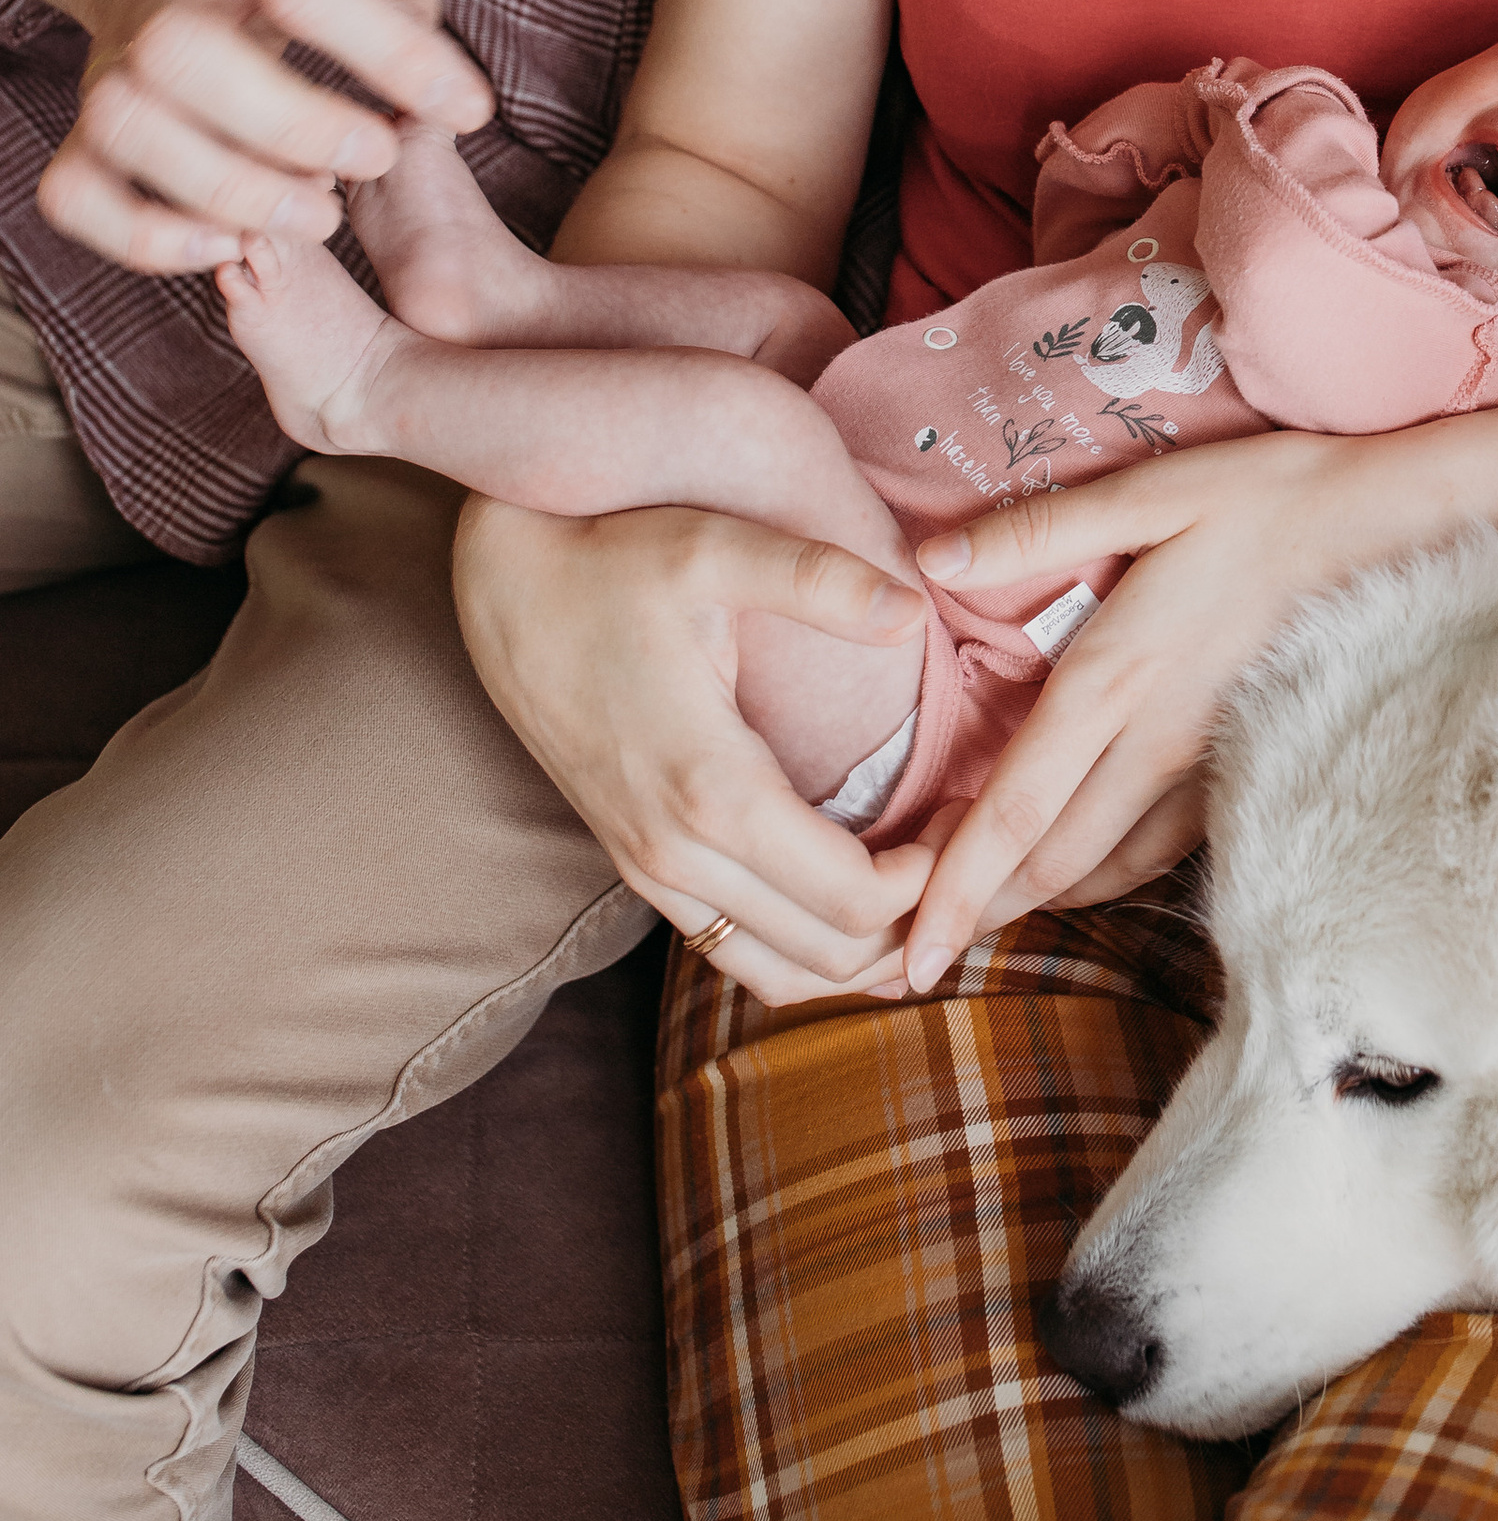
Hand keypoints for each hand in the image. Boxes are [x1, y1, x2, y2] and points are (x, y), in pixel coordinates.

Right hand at [33, 0, 492, 270]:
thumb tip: (426, 72)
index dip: (390, 49)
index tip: (469, 107)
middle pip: (182, 50)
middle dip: (293, 124)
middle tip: (379, 157)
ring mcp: (112, 60)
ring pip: (125, 127)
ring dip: (230, 189)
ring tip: (321, 211)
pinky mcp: (89, 130)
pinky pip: (76, 193)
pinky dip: (143, 238)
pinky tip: (232, 243)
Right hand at [452, 494, 934, 1005]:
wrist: (504, 587)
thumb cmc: (612, 559)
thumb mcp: (715, 546)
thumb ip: (820, 579)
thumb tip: (911, 610)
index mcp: (711, 791)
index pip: (851, 896)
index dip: (931, 879)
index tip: (970, 820)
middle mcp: (676, 855)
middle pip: (827, 954)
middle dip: (911, 926)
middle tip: (967, 858)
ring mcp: (649, 871)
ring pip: (777, 974)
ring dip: (861, 955)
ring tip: (926, 892)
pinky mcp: (637, 866)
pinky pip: (730, 950)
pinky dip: (803, 950)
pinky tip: (853, 904)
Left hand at [898, 397, 1497, 989]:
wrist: (1404, 529)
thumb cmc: (1275, 498)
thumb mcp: (1154, 492)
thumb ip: (1039, 530)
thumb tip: (928, 560)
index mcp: (1119, 677)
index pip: (1018, 808)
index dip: (958, 888)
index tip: (909, 954)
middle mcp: (1157, 743)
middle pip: (1052, 860)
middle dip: (979, 917)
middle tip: (909, 963)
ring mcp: (1209, 767)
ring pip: (1105, 866)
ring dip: (1035, 901)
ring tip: (975, 927)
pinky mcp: (1246, 767)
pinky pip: (1157, 849)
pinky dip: (1099, 875)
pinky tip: (1074, 875)